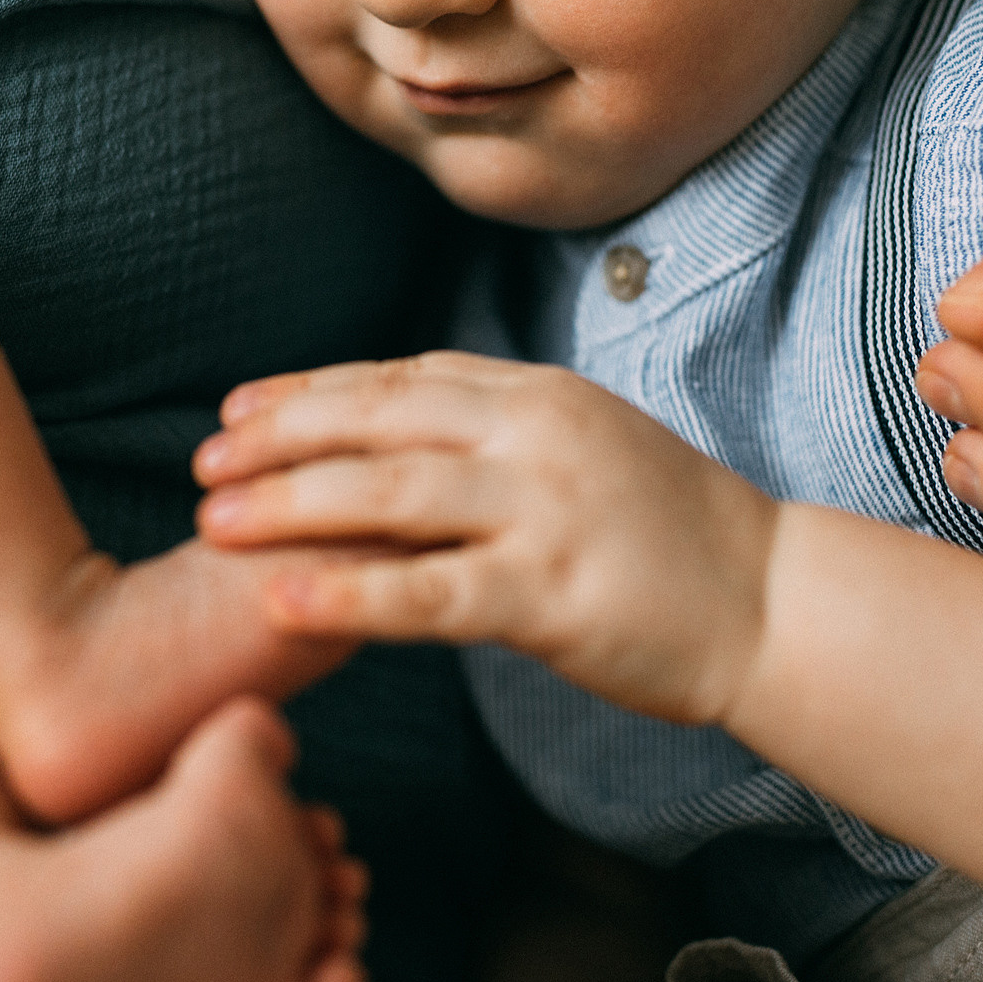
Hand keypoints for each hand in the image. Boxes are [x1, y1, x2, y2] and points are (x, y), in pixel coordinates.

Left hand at [192, 352, 775, 729]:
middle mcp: (536, 435)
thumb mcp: (586, 447)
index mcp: (539, 396)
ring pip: (390, 491)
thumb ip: (500, 431)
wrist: (778, 602)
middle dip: (280, 437)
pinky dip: (347, 592)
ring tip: (212, 520)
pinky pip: (428, 592)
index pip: (401, 378)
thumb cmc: (674, 536)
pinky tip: (283, 599)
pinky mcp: (552, 593)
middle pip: (379, 419)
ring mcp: (545, 511)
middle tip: (203, 460)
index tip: (237, 409)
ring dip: (290, 502)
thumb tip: (404, 430)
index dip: (311, 391)